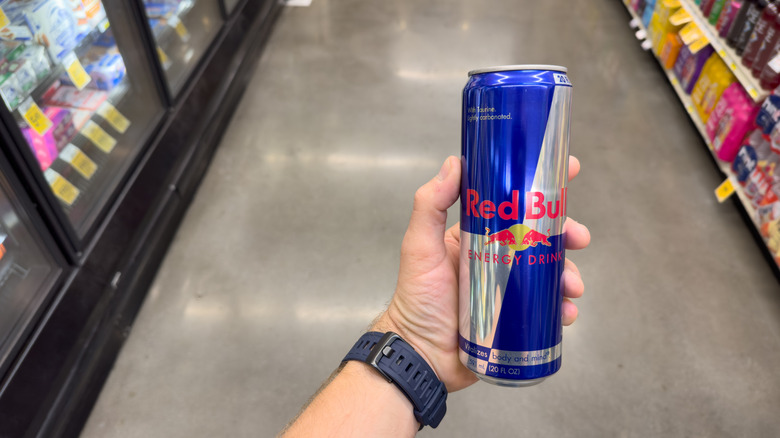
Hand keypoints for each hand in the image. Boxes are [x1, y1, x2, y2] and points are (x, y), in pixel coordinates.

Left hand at [372, 155, 589, 391]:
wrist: (421, 354)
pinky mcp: (517, 319)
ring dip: (570, 274)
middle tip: (579, 238)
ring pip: (551, 273)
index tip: (569, 171)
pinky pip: (548, 310)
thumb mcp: (419, 246)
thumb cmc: (417, 298)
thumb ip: (430, 205)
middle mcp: (497, 258)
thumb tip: (455, 163)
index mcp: (478, 236)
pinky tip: (566, 313)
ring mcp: (509, 290)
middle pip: (542, 238)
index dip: (543, 188)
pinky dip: (563, 309)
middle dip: (567, 235)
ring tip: (573, 286)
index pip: (513, 204)